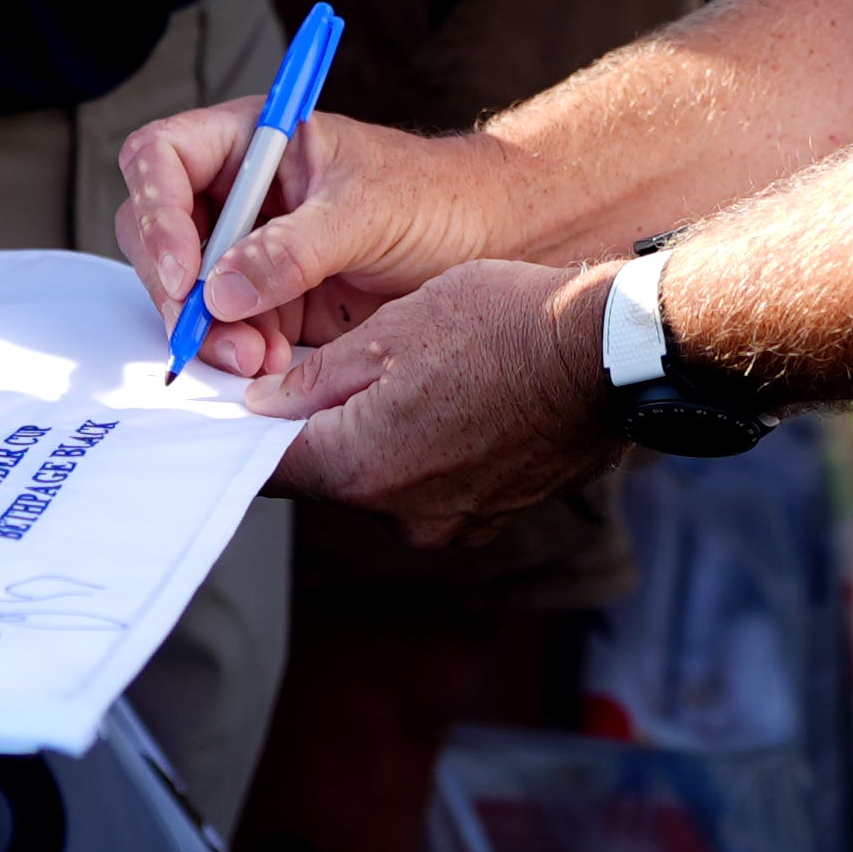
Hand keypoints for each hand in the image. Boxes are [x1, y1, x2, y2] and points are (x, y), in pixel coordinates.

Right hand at [115, 103, 526, 377]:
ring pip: (184, 291)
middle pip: (156, 231)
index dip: (156, 211)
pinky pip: (223, 329)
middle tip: (205, 333)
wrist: (490, 244)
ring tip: (255, 361)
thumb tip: (220, 291)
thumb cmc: (437, 197)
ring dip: (206, 331)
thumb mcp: (367, 211)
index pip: (162, 157)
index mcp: (253, 140)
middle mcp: (239, 192)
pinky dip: (235, 353)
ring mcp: (249, 249)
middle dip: (176, 288)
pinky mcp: (268, 302)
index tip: (187, 274)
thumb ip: (294, 248)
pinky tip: (269, 369)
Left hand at [229, 257, 623, 544]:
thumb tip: (258, 404)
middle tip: (337, 362)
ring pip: (384, 477)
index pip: (269, 466)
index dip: (247, 428)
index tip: (244, 396)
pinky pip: (434, 484)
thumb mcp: (392, 330)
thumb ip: (316, 376)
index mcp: (361, 470)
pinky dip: (430, 447)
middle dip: (324, 422)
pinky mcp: (490, 514)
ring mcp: (451, 523)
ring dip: (382, 433)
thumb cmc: (502, 328)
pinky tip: (456, 397)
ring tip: (416, 372)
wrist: (608, 356)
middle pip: (329, 472)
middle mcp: (400, 517)